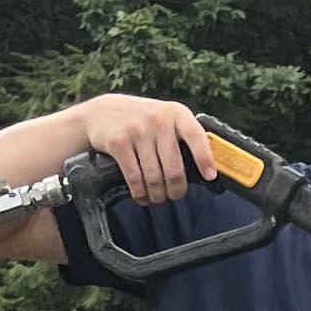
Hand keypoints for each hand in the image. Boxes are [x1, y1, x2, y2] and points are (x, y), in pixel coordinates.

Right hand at [74, 94, 214, 204]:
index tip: (209, 176)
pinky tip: (142, 196)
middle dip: (176, 189)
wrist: (100, 112)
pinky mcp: (118, 142)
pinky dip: (140, 193)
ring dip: (157, 194)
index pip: (196, 136)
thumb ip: (183, 135)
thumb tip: (206, 168)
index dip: (204, 158)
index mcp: (176, 113)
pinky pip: (134, 177)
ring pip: (154, 177)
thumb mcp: (165, 117)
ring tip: (158, 197)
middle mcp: (158, 120)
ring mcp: (137, 130)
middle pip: (174, 168)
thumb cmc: (141, 119)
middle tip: (175, 195)